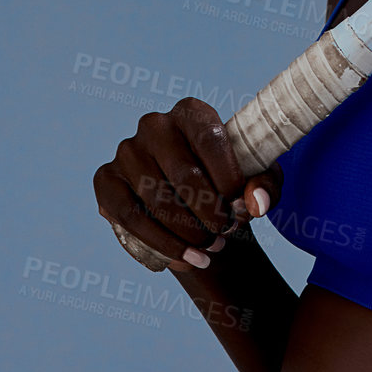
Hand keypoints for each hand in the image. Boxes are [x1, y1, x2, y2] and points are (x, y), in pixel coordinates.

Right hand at [93, 98, 281, 272]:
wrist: (194, 203)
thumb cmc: (227, 182)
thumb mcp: (257, 178)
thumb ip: (266, 186)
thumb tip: (256, 203)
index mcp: (191, 112)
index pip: (210, 141)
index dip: (229, 181)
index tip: (242, 210)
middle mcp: (154, 124)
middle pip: (183, 174)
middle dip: (209, 214)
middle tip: (225, 235)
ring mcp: (126, 151)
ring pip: (157, 200)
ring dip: (187, 233)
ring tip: (210, 250)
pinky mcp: (106, 180)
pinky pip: (129, 216)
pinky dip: (159, 243)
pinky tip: (185, 259)